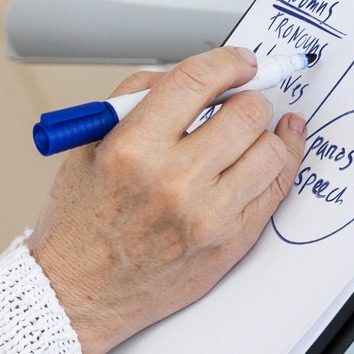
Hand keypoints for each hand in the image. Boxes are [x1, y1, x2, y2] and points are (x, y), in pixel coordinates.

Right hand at [27, 47, 307, 353]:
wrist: (77, 293)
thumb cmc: (79, 223)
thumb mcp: (88, 146)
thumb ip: (136, 100)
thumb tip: (193, 78)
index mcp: (132, 149)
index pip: (198, 80)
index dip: (230, 61)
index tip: (241, 61)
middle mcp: (173, 182)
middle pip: (247, 113)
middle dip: (248, 98)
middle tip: (241, 101)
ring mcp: (207, 216)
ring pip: (271, 150)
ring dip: (264, 135)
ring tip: (247, 136)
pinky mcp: (229, 244)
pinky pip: (275, 191)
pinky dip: (277, 167)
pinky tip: (272, 155)